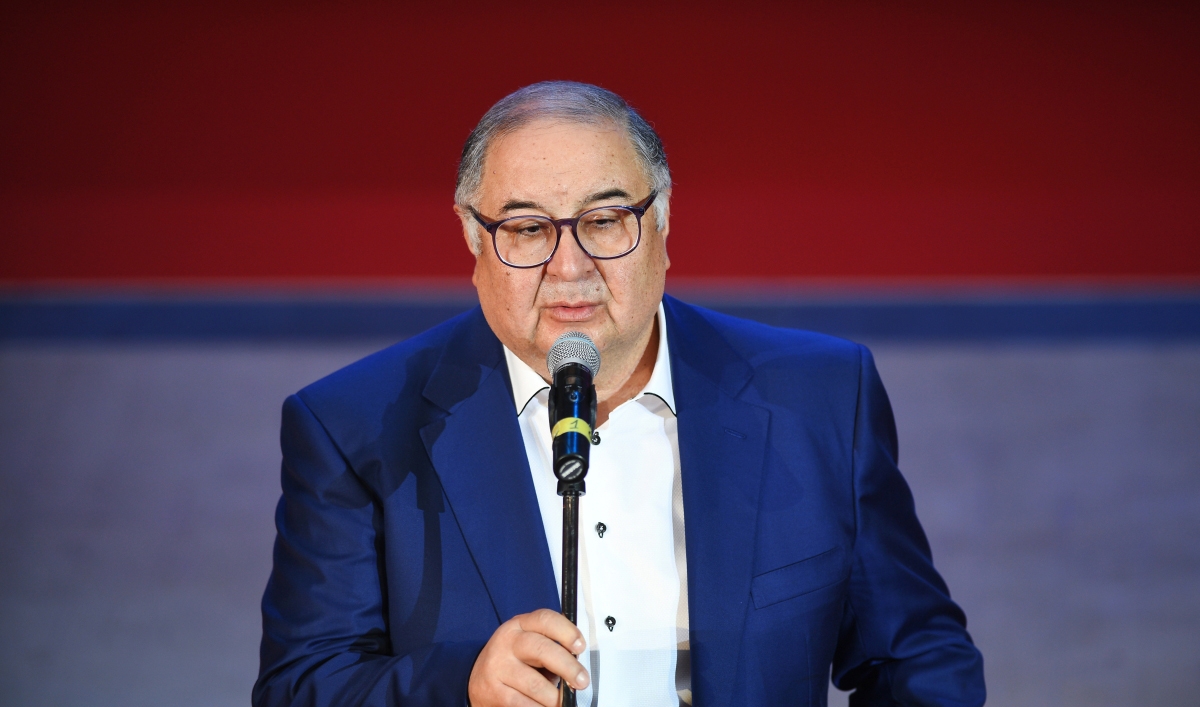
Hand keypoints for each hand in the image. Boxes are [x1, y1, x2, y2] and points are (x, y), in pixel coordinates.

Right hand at [468, 608, 589, 706]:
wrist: (478, 681)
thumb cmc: (513, 662)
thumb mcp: (529, 645)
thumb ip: (551, 648)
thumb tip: (577, 667)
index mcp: (520, 625)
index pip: (545, 619)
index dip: (566, 631)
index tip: (580, 646)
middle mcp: (508, 642)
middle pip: (541, 649)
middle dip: (567, 667)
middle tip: (582, 681)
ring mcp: (498, 666)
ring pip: (535, 684)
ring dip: (555, 697)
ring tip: (563, 701)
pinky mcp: (494, 690)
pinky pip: (523, 704)